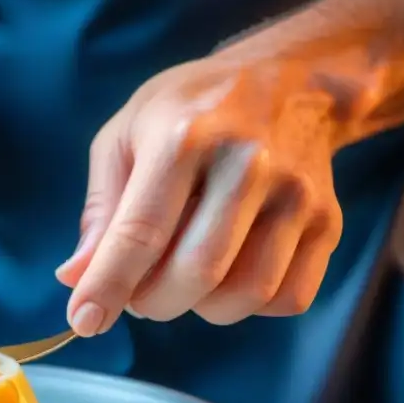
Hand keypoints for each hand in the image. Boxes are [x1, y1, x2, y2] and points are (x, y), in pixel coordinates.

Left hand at [56, 53, 343, 335]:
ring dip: (201, 308)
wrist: (292, 81)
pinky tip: (231, 274)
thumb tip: (75, 278)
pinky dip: (250, 305)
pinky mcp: (328, 222)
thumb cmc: (192, 112)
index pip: (141, 232)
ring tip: (184, 277)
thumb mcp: (127, 137)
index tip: (85, 321)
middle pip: (196, 273)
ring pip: (246, 295)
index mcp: (185, 137)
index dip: (109, 286)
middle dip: (153, 303)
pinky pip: (287, 298)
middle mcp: (248, 164)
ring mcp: (296, 194)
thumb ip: (101, 210)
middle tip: (139, 293)